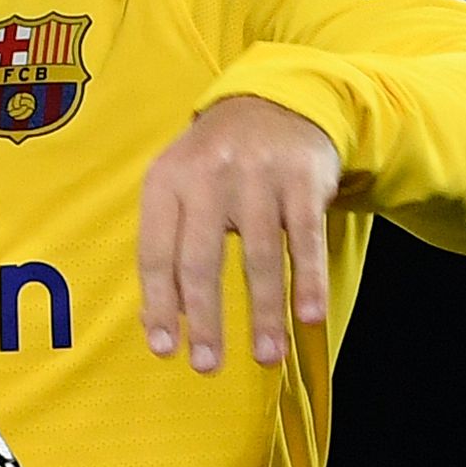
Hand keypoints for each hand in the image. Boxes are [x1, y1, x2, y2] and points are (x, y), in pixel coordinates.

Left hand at [139, 95, 342, 372]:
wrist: (277, 100)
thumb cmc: (216, 163)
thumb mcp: (178, 187)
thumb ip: (165, 246)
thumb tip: (159, 324)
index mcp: (166, 181)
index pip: (155, 253)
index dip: (159, 305)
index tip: (165, 349)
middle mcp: (207, 176)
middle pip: (201, 261)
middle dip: (205, 320)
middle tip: (207, 366)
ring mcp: (257, 176)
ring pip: (259, 256)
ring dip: (264, 313)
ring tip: (266, 357)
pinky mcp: (302, 179)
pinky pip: (306, 239)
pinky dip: (308, 280)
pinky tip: (309, 317)